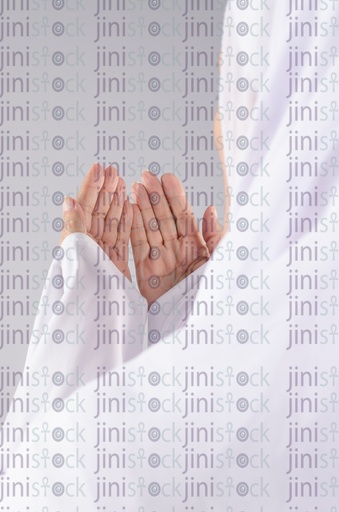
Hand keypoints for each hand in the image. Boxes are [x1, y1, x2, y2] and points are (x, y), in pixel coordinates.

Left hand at [59, 163, 132, 280]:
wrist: (96, 319)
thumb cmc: (85, 289)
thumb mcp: (77, 254)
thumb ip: (74, 227)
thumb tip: (68, 200)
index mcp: (77, 241)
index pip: (85, 207)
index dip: (91, 187)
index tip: (99, 167)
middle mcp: (89, 245)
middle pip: (99, 211)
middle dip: (106, 190)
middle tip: (113, 170)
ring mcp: (103, 254)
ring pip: (111, 222)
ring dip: (116, 202)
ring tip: (122, 183)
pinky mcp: (115, 264)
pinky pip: (121, 237)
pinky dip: (126, 222)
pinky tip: (129, 208)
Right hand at [131, 170, 222, 306]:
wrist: (191, 325)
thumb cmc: (209, 296)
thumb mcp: (217, 263)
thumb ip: (214, 237)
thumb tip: (211, 209)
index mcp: (195, 246)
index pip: (183, 216)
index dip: (175, 196)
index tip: (167, 177)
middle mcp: (176, 249)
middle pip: (163, 217)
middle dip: (155, 196)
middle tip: (147, 175)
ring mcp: (159, 259)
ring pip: (149, 227)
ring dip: (142, 207)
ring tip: (136, 186)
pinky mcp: (145, 271)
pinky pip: (137, 245)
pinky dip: (133, 227)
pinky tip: (129, 209)